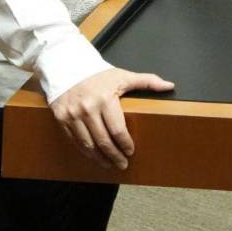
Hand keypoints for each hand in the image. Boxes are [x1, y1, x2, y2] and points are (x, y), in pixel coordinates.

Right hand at [49, 68, 173, 169]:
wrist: (67, 66)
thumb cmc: (97, 74)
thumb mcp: (123, 76)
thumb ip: (147, 81)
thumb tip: (169, 85)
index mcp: (104, 99)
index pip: (117, 130)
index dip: (125, 144)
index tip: (131, 151)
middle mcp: (87, 108)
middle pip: (103, 141)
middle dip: (115, 156)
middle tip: (123, 164)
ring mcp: (73, 115)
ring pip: (88, 145)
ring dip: (100, 158)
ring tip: (110, 164)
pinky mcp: (62, 118)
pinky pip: (75, 141)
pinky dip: (85, 151)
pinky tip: (94, 156)